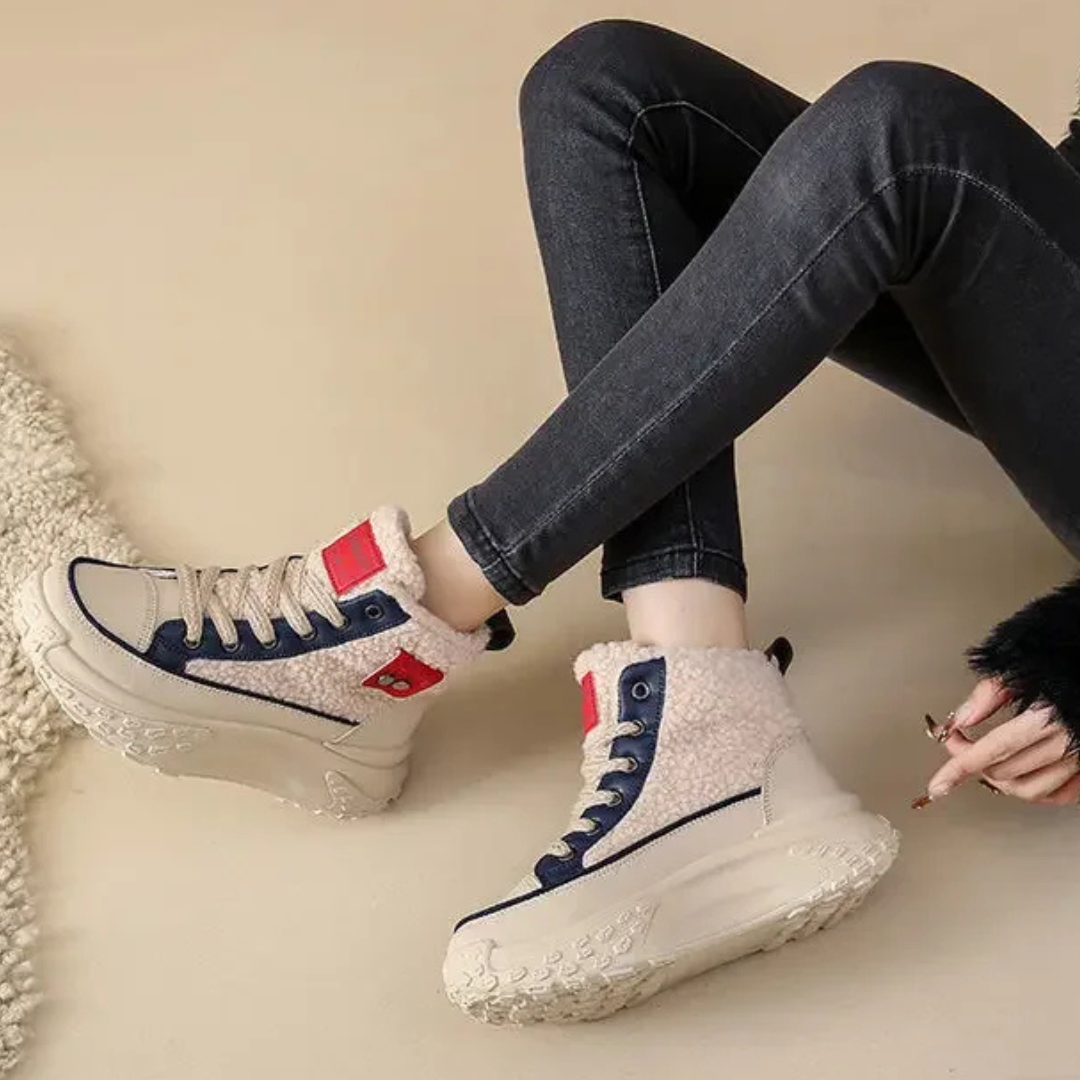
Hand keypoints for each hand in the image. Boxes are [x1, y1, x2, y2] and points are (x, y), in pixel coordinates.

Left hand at [926, 677, 1079, 805]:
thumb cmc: (1063, 663)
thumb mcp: (1021, 667)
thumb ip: (989, 693)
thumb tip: (963, 719)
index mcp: (1046, 717)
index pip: (991, 751)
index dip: (958, 768)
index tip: (937, 784)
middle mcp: (1065, 743)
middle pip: (1006, 771)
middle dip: (973, 764)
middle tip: (960, 745)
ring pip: (1031, 790)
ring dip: (1002, 782)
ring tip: (987, 764)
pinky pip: (1062, 795)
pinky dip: (1037, 792)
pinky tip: (1022, 777)